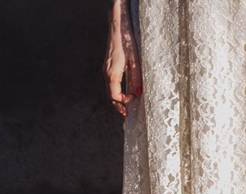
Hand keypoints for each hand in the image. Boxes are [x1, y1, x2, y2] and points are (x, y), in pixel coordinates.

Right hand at [104, 0, 141, 117]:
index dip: (122, 105)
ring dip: (118, 98)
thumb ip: (136, 79)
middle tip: (127, 114)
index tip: (129, 111)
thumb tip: (138, 94)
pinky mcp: (109, 66)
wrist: (117, 27)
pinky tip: (124, 93)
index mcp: (113, 73)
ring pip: (110, 89)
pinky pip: (111, 82)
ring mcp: (107, 69)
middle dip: (119, 105)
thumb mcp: (135, 62)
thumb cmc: (126, 42)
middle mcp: (107, 73)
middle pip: (111, 95)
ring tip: (126, 107)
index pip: (114, 96)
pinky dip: (117, 90)